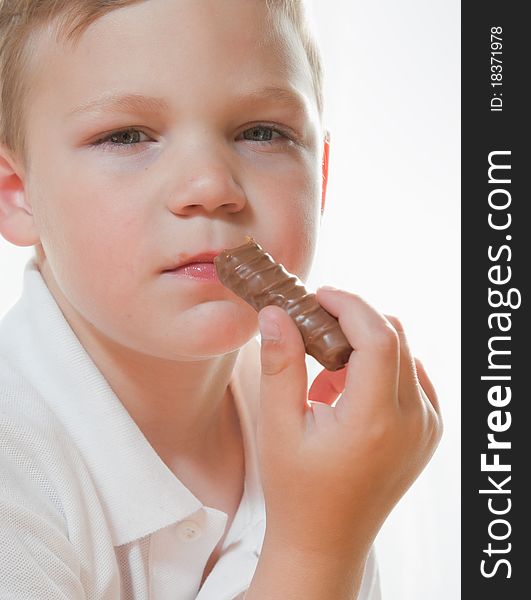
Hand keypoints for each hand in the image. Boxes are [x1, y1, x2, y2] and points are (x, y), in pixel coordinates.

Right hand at [256, 286, 442, 558]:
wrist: (326, 539)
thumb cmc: (296, 488)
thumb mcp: (278, 426)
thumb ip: (280, 363)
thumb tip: (276, 312)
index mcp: (376, 420)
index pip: (378, 337)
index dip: (349, 305)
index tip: (318, 295)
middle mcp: (413, 421)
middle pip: (394, 338)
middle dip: (354, 319)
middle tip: (314, 322)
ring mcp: (427, 427)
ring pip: (404, 353)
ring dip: (365, 344)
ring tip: (324, 373)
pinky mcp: (427, 431)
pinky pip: (410, 375)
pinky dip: (379, 366)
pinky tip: (346, 390)